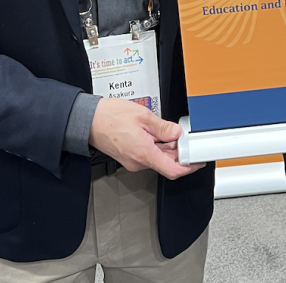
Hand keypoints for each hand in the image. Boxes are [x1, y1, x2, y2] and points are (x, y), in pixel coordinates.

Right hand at [89, 98, 204, 179]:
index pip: (173, 170)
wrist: (88, 120)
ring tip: (172, 132)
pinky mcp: (128, 156)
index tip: (198, 162)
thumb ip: (163, 127)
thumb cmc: (110, 117)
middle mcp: (138, 162)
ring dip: (167, 148)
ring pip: (157, 158)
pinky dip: (157, 146)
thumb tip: (177, 133)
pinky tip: (159, 134)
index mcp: (144, 154)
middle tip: (188, 140)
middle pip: (166, 163)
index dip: (189, 167)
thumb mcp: (143, 116)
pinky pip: (148, 154)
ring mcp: (132, 161)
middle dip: (179, 153)